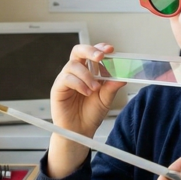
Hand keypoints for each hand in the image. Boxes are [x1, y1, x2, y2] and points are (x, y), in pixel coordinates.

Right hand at [47, 43, 125, 177]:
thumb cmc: (91, 114)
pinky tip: (86, 92)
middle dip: (90, 50)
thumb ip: (112, 87)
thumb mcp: (106, 99)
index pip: (92, 53)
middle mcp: (76, 72)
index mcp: (89, 71)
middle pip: (78, 51)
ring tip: (95, 88)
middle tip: (100, 57)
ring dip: (87, 75)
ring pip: (73, 65)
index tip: (111, 50)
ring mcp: (66, 79)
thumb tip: (122, 76)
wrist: (80, 131)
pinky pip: (66, 78)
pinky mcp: (58, 88)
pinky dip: (79, 84)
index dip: (100, 48)